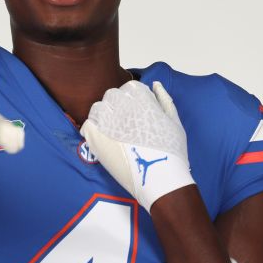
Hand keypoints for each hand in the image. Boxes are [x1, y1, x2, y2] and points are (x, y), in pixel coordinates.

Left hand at [80, 80, 194, 210]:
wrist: (160, 177)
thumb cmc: (172, 151)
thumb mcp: (175, 121)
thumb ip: (164, 100)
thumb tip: (155, 85)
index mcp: (141, 97)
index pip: (129, 86)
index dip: (133, 99)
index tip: (137, 113)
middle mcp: (121, 105)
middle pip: (112, 95)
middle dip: (118, 106)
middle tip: (126, 124)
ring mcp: (106, 121)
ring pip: (98, 108)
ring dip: (104, 116)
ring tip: (114, 132)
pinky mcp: (95, 138)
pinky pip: (87, 125)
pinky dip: (93, 129)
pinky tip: (103, 139)